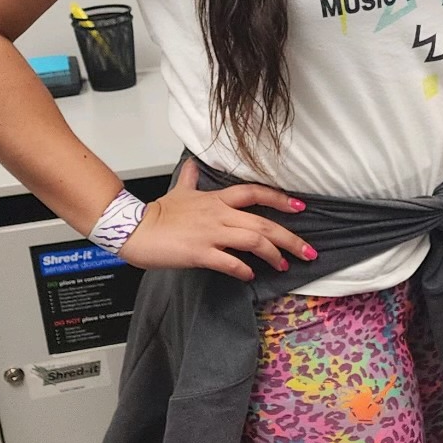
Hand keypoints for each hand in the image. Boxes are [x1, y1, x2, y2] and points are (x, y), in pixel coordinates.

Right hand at [119, 159, 314, 279]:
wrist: (135, 228)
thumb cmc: (158, 213)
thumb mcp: (179, 190)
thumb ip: (190, 179)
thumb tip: (194, 166)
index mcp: (217, 199)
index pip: (255, 193)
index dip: (279, 199)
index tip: (300, 207)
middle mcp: (219, 214)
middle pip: (263, 224)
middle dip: (290, 238)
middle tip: (308, 252)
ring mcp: (211, 233)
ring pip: (253, 241)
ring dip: (273, 255)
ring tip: (283, 266)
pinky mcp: (200, 253)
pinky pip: (229, 262)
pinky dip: (243, 270)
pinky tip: (249, 276)